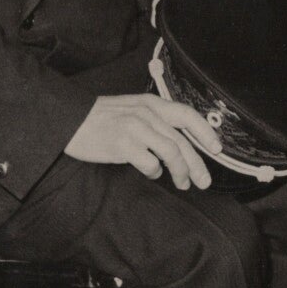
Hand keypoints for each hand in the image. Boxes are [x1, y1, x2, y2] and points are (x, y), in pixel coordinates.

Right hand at [63, 93, 224, 188]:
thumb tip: (178, 144)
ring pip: (172, 153)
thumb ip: (154, 120)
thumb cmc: (100, 118)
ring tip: (182, 183)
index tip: (217, 148)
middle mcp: (147, 113)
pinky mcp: (123, 144)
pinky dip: (155, 172)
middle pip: (182, 141)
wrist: (69, 120)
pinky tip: (152, 174)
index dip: (205, 132)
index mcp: (151, 103)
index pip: (187, 115)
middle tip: (204, 181)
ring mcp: (135, 128)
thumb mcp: (132, 109)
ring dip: (181, 172)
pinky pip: (150, 163)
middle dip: (198, 164)